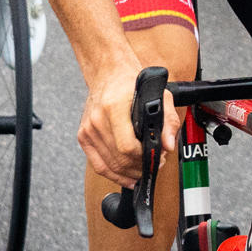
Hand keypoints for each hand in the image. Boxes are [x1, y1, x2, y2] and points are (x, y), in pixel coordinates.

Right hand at [78, 52, 180, 188]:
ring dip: (130, 172)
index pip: (127, 146)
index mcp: (114, 108)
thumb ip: (168, 120)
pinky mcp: (83, 136)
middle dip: (140, 167)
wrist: (108, 73)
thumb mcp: (159, 95)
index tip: (157, 157)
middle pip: (119, 159)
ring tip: (145, 169)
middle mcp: (98, 119)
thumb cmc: (132, 83)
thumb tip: (167, 145)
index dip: (143, 157)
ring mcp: (88, 129)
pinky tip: (127, 177)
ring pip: (109, 165)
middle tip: (155, 164)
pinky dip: (113, 174)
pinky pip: (98, 164)